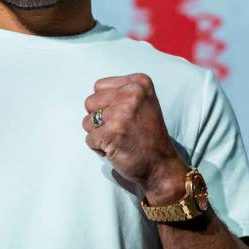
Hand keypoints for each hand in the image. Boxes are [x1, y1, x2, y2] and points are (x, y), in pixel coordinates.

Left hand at [82, 73, 187, 203]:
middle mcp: (132, 94)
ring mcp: (122, 113)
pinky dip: (98, 148)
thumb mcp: (142, 102)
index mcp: (139, 83)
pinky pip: (89, 139)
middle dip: (99, 119)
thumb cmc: (147, 134)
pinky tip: (116, 149)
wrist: (161, 165)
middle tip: (120, 129)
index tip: (124, 116)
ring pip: (87, 121)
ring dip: (98, 134)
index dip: (105, 104)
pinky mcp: (112, 133)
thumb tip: (93, 94)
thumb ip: (120, 92)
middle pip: (90, 102)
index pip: (98, 86)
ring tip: (119, 139)